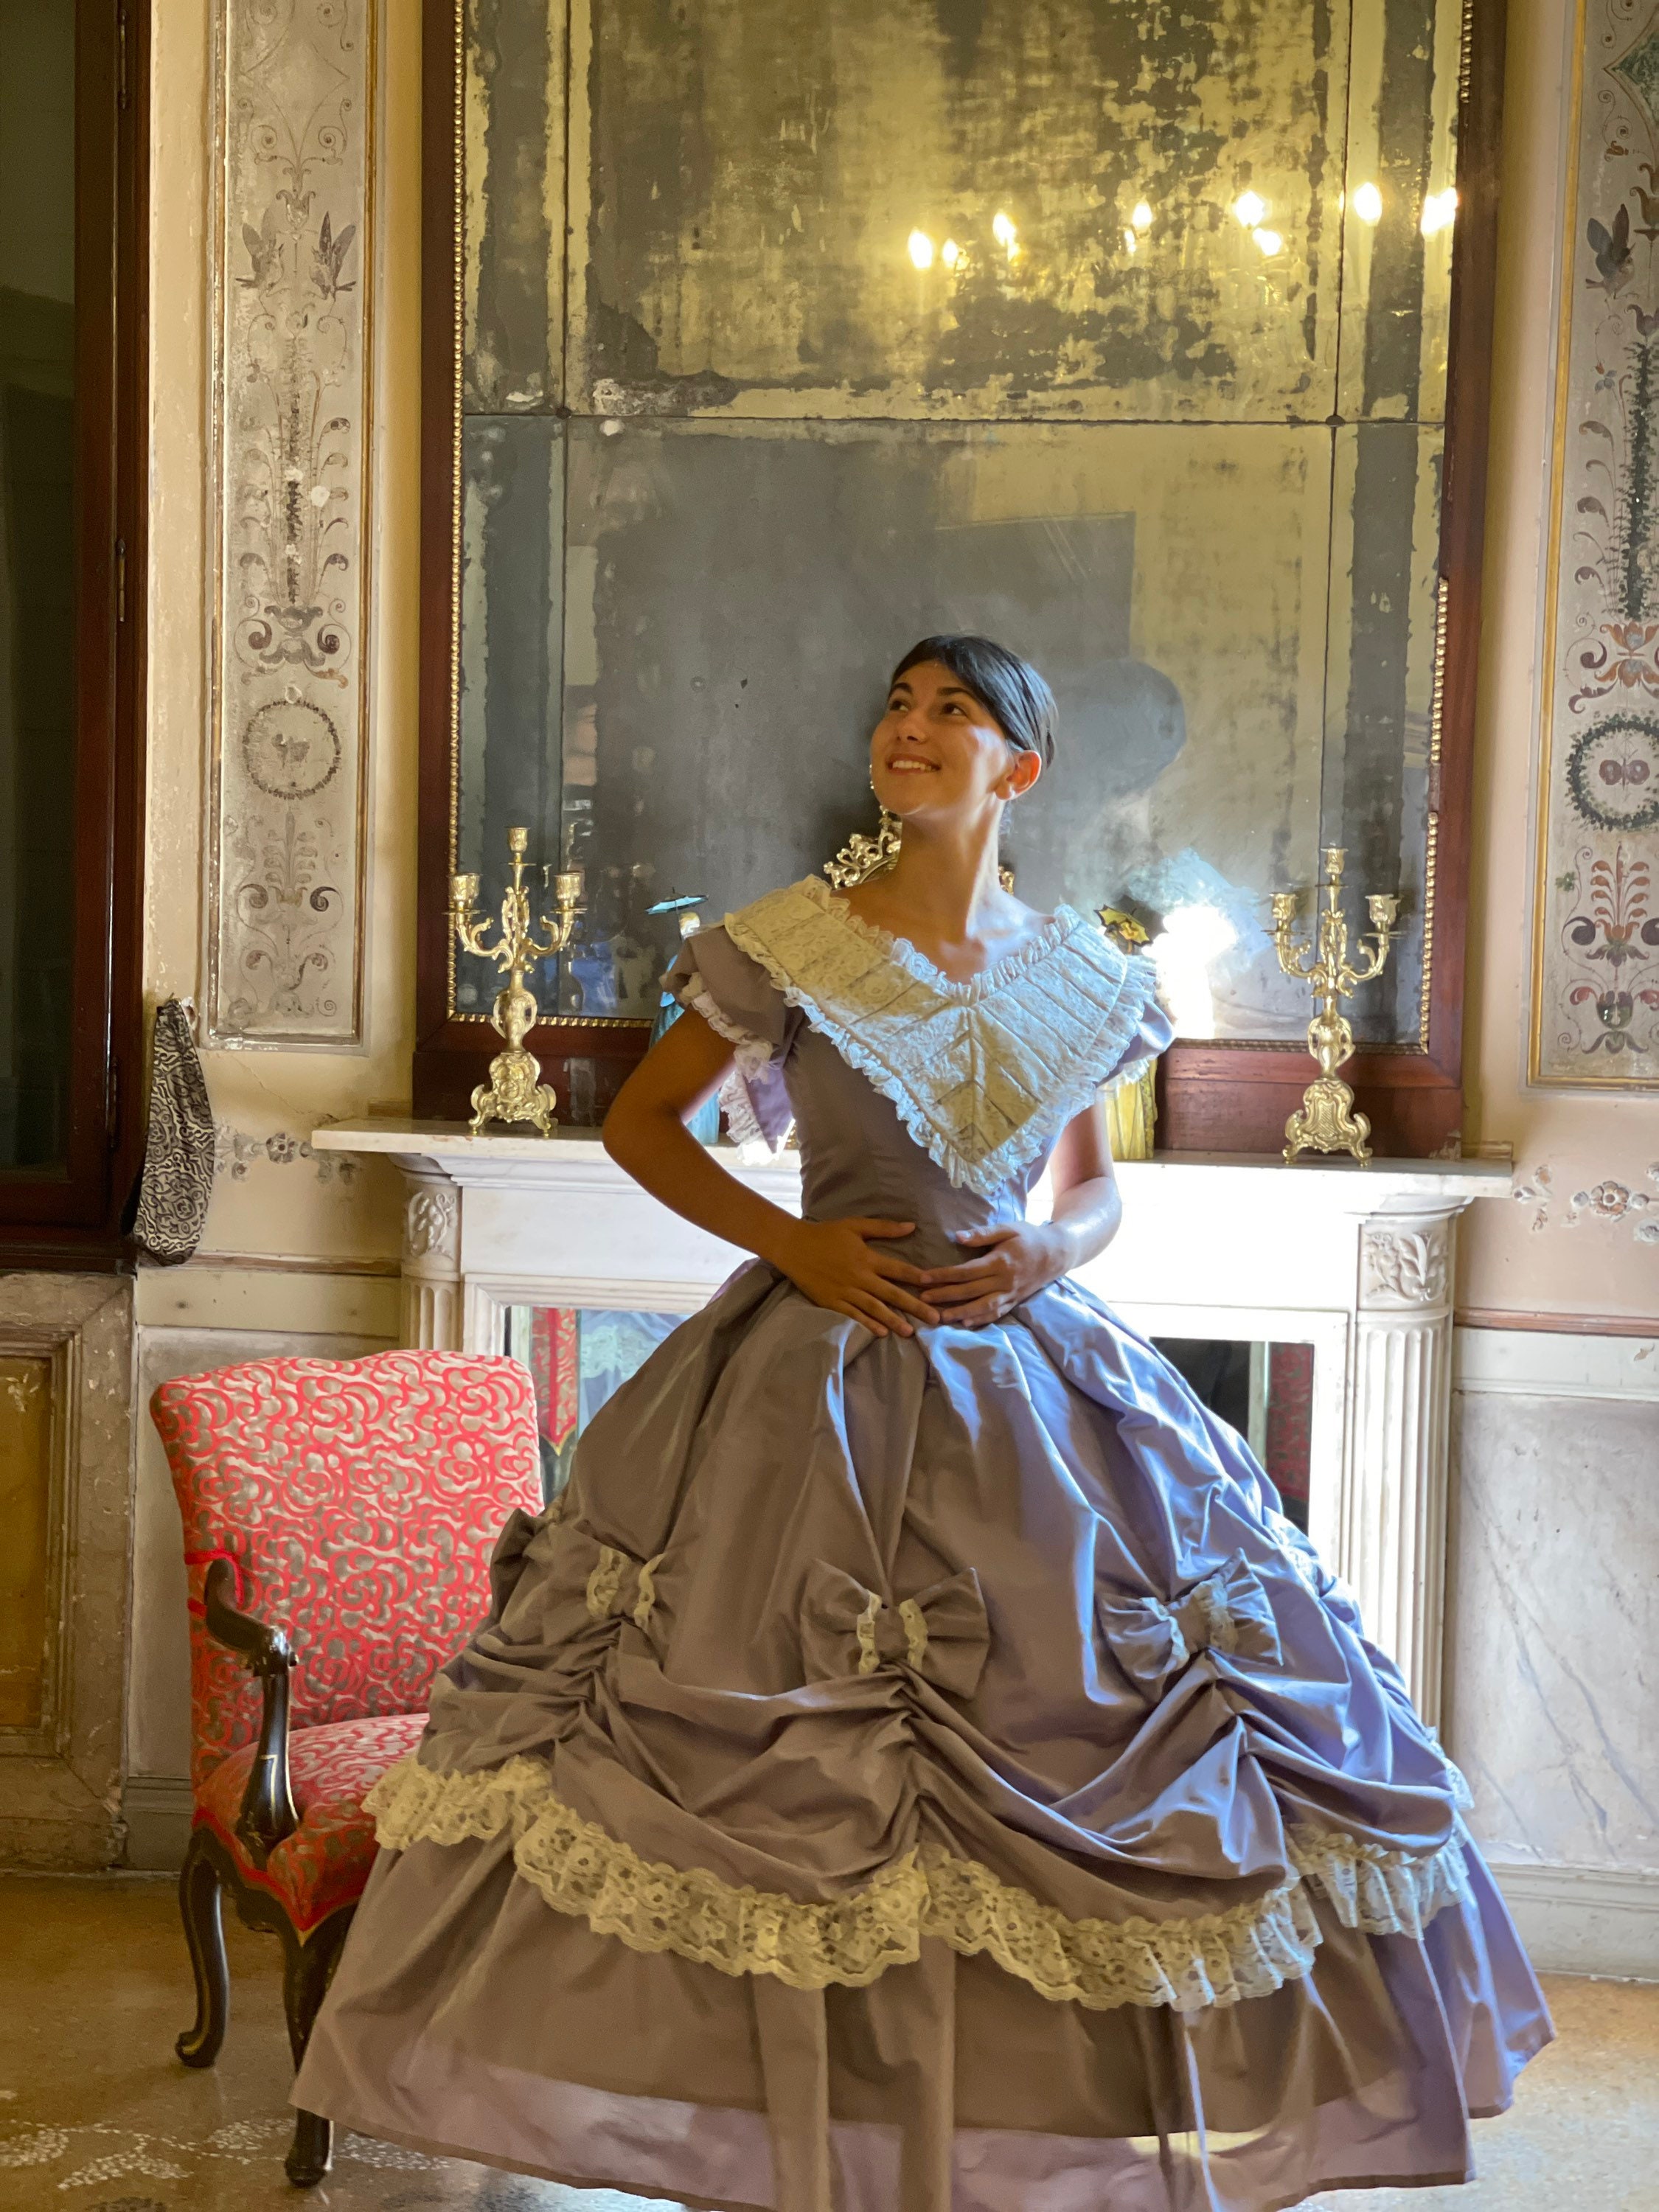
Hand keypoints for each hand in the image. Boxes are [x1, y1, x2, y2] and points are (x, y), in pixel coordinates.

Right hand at [775, 1218, 941, 1336]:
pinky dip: (867, 1324)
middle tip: (935, 1318)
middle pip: (892, 1293)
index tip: (934, 1284)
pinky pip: (853, 1315)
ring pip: (874, 1308)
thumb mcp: (855, 1225)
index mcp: (867, 1258)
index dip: (917, 1277)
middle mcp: (859, 1277)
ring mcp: (845, 1291)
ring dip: (894, 1320)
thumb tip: (911, 1226)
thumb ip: (884, 1228)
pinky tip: (881, 1333)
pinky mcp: (832, 1302)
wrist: (793, 1246)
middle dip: (915, 1306)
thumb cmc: (826, 1234)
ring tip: (911, 1332)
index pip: (898, 1269)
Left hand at [918, 1223, 1068, 1327]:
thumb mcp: (1008, 1228)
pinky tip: (965, 1323)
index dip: (943, 1275)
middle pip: (970, 1291)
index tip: (924, 1278)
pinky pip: (997, 1313)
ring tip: (940, 1317)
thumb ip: (983, 1233)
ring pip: (982, 1307)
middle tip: (923, 1299)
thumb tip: (957, 1237)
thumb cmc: (1030, 1237)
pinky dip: (981, 1320)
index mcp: (1000, 1262)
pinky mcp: (1015, 1301)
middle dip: (945, 1296)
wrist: (1058, 1253)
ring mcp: (1011, 1294)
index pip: (966, 1271)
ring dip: (960, 1313)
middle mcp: (1004, 1281)